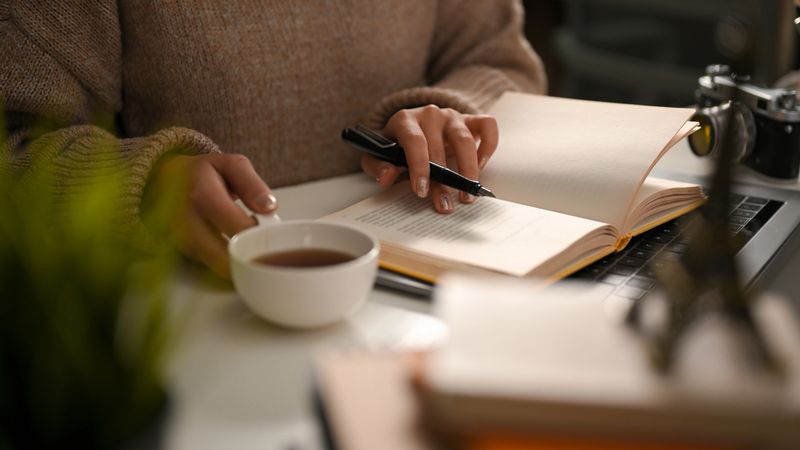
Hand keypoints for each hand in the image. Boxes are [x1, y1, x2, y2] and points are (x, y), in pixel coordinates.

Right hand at [144, 153, 276, 277]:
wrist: (161, 181)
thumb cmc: (201, 174)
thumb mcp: (231, 166)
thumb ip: (252, 184)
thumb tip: (269, 208)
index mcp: (203, 196)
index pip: (240, 228)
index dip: (261, 233)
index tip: (267, 226)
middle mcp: (187, 222)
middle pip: (228, 256)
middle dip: (251, 253)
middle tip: (259, 239)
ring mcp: (181, 241)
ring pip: (220, 267)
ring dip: (239, 260)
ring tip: (244, 238)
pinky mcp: (181, 254)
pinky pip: (211, 267)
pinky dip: (226, 262)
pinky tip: (231, 245)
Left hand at [360, 105, 497, 212]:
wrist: (409, 127)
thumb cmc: (395, 145)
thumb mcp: (377, 155)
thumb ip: (378, 166)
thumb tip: (386, 177)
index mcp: (405, 120)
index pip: (414, 141)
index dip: (419, 167)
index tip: (421, 191)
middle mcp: (430, 114)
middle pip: (439, 147)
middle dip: (442, 181)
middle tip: (444, 205)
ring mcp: (452, 116)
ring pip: (465, 139)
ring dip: (468, 170)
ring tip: (466, 195)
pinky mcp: (470, 119)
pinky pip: (487, 126)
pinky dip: (487, 147)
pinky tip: (480, 168)